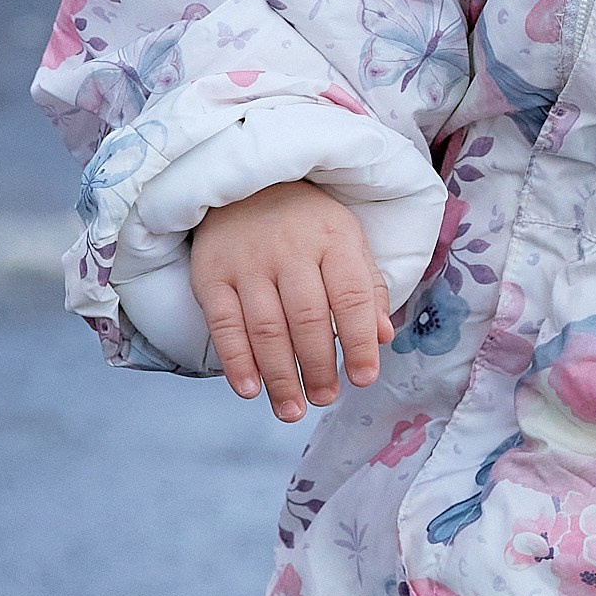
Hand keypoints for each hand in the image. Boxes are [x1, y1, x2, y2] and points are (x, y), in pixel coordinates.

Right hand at [189, 181, 393, 420]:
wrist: (244, 185)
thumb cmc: (305, 224)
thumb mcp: (347, 241)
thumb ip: (367, 289)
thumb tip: (383, 337)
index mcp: (333, 240)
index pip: (350, 297)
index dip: (359, 342)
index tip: (364, 378)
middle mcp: (290, 249)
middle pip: (307, 318)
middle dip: (317, 366)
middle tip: (325, 399)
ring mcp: (247, 262)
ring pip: (266, 327)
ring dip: (280, 376)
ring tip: (292, 410)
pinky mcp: (211, 275)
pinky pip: (224, 324)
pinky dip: (236, 361)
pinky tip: (250, 390)